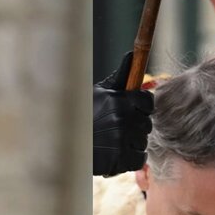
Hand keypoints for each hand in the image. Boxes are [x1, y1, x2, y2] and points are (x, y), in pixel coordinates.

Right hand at [93, 51, 153, 176]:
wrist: (66, 145)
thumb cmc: (83, 116)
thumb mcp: (98, 93)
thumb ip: (118, 77)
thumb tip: (131, 55)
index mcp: (119, 99)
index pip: (148, 101)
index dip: (142, 108)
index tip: (133, 112)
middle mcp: (122, 118)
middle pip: (147, 124)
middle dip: (136, 128)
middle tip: (118, 130)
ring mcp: (122, 139)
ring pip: (143, 142)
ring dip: (133, 144)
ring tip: (114, 143)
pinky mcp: (120, 158)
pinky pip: (140, 158)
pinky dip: (131, 159)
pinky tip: (118, 155)